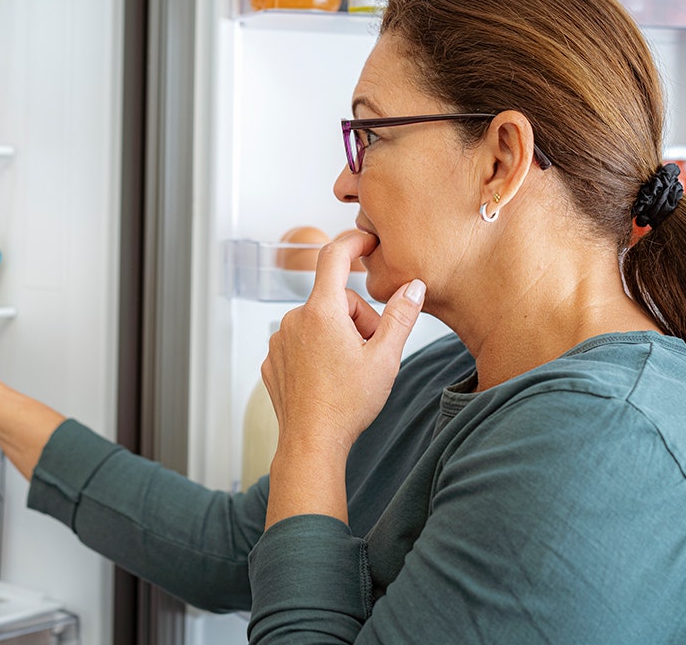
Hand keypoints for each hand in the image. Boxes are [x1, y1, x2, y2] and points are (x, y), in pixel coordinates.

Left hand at [261, 231, 424, 524]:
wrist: (312, 443)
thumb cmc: (348, 404)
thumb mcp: (385, 358)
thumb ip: (401, 316)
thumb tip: (413, 286)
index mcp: (322, 312)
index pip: (334, 256)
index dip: (353, 242)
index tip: (367, 241)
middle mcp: (294, 319)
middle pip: (335, 300)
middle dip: (358, 319)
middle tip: (371, 353)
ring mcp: (280, 340)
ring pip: (318, 323)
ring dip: (338, 338)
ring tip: (349, 372)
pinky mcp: (272, 361)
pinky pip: (301, 344)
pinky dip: (318, 353)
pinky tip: (328, 381)